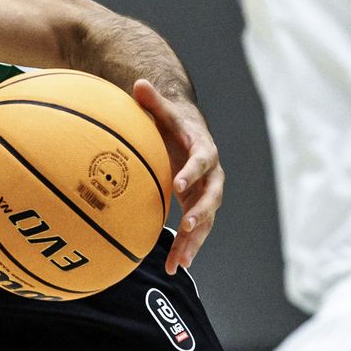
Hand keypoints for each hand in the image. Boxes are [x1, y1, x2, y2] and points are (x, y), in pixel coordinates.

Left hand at [133, 77, 222, 272]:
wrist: (186, 135)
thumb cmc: (172, 123)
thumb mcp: (163, 111)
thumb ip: (152, 100)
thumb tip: (138, 83)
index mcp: (204, 149)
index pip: (203, 160)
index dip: (193, 172)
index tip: (178, 185)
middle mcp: (211, 174)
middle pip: (212, 195)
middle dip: (201, 212)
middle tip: (185, 226)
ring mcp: (207, 193)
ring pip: (206, 219)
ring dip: (194, 240)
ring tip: (180, 262)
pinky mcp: (199, 207)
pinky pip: (196, 230)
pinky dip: (187, 247)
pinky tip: (176, 267)